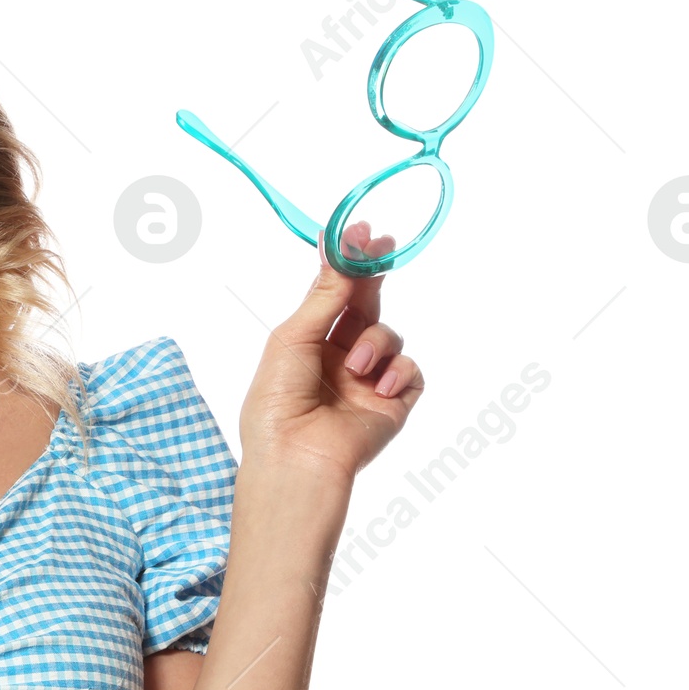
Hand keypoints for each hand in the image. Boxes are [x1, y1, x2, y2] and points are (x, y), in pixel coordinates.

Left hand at [240, 219, 424, 485]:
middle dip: (373, 276)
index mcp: (308, 343)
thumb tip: (341, 255)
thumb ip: (323, 298)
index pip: (332, 295)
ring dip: (376, 344)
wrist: (296, 457)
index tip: (359, 232)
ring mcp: (367, 380)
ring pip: (389, 335)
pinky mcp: (392, 403)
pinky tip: (377, 389)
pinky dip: (397, 374)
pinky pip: (410, 371)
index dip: (347, 264)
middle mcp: (338, 358)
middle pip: (364, 306)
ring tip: (356, 368)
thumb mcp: (292, 339)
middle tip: (383, 246)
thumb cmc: (278, 402)